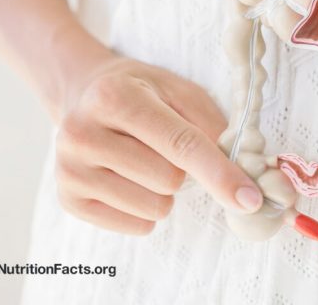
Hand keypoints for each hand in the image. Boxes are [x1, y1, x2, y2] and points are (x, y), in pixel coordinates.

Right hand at [55, 56, 262, 234]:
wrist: (83, 94)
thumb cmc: (141, 93)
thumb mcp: (179, 90)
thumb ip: (212, 124)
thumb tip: (241, 171)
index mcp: (116, 97)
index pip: (180, 144)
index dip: (220, 173)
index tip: (249, 199)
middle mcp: (83, 133)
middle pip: (169, 180)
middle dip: (182, 170)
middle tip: (162, 147)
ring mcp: (69, 169)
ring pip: (154, 207)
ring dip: (164, 192)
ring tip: (143, 162)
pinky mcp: (67, 199)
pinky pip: (135, 226)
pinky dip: (145, 210)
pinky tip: (128, 180)